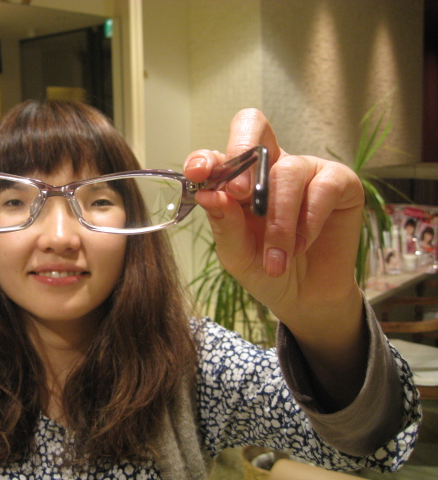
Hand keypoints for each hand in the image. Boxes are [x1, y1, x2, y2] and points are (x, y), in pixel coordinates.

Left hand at [184, 109, 366, 407]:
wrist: (305, 302)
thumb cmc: (265, 272)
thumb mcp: (235, 253)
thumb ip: (222, 221)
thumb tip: (208, 188)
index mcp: (239, 178)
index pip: (221, 148)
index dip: (208, 155)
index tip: (196, 175)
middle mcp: (270, 167)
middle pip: (253, 127)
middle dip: (240, 157)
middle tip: (232, 195)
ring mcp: (307, 172)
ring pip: (284, 172)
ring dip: (274, 221)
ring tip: (273, 260)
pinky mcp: (339, 186)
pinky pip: (321, 187)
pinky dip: (304, 223)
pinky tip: (296, 252)